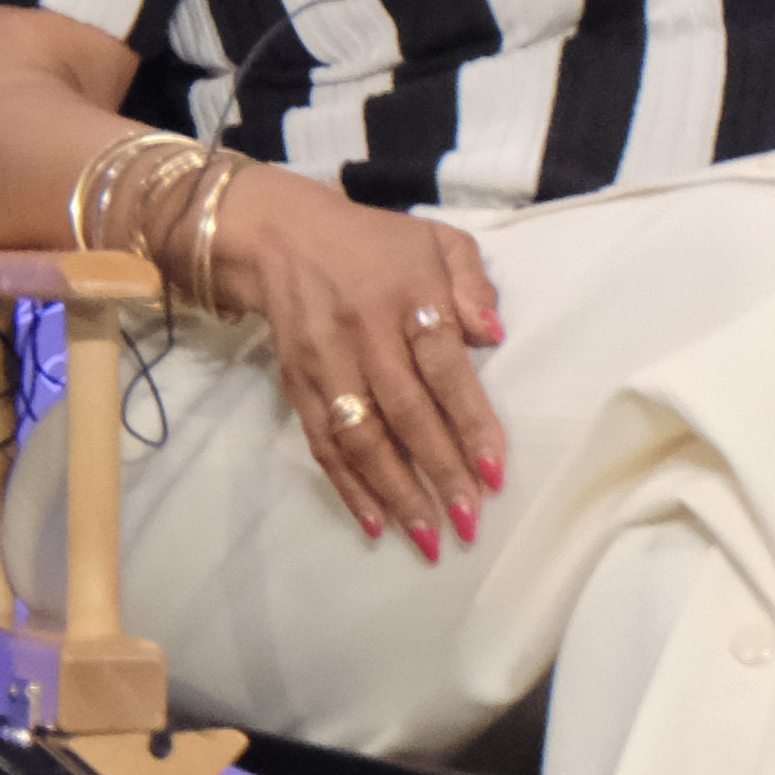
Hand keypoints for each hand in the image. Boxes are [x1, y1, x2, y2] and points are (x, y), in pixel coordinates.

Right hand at [207, 165, 509, 554]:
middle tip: (469, 521)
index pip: (444, 369)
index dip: (470, 422)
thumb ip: (472, 282)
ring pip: (360, 437)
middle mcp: (363, 335)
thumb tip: (492, 333)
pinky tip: (375, 522)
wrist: (280, 236)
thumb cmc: (377, 244)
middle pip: (404, 413)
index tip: (495, 472)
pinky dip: (347, 486)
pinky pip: (321, 443)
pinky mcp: (295, 385)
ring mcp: (324, 364)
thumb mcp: (438, 240)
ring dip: (395, 492)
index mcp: (406, 298)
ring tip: (428, 538)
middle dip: (438, 472)